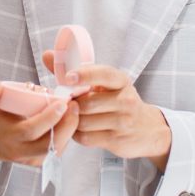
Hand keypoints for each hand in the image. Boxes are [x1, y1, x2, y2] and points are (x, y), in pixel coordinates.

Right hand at [0, 80, 78, 170]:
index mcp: (8, 135)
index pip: (30, 130)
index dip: (48, 118)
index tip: (62, 103)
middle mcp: (20, 151)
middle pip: (48, 145)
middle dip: (66, 125)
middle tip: (74, 105)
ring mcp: (32, 159)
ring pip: (57, 148)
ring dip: (69, 129)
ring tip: (75, 110)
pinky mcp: (42, 161)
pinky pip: (58, 149)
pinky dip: (67, 134)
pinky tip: (71, 119)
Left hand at [42, 51, 171, 171]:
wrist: (147, 130)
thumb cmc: (118, 102)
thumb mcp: (105, 84)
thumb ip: (75, 71)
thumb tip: (47, 55)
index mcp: (121, 80)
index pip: (103, 74)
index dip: (84, 75)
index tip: (68, 77)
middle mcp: (125, 99)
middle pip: (86, 103)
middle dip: (73, 105)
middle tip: (69, 104)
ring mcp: (123, 121)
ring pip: (84, 122)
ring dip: (74, 121)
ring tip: (76, 117)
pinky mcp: (117, 140)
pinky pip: (86, 137)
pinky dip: (78, 135)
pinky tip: (83, 130)